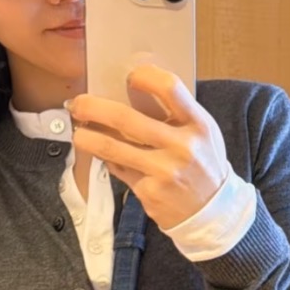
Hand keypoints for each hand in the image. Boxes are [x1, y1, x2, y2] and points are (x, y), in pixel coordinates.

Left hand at [65, 66, 229, 231]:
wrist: (212, 212)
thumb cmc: (202, 164)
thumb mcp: (201, 134)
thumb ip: (175, 114)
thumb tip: (130, 92)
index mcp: (198, 124)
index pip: (169, 88)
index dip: (144, 77)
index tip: (129, 77)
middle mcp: (182, 147)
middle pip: (127, 119)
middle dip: (94, 108)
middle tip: (77, 103)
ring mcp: (164, 171)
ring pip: (113, 148)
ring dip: (87, 138)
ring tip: (77, 132)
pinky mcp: (149, 192)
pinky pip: (120, 170)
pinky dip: (108, 161)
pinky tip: (103, 155)